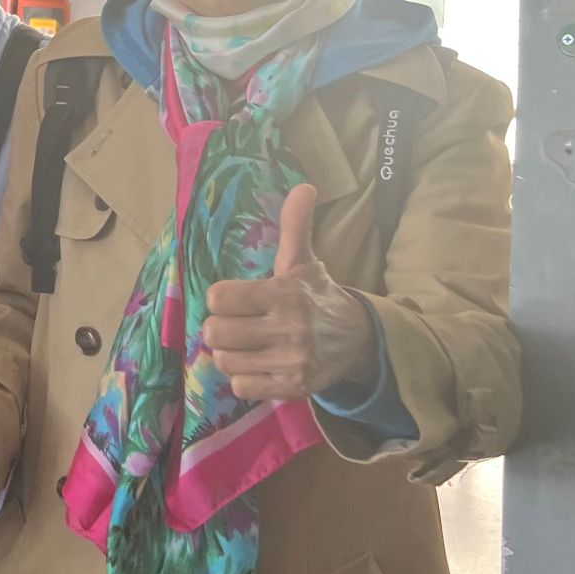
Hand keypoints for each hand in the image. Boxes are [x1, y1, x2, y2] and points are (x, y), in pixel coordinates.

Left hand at [204, 184, 376, 401]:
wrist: (359, 341)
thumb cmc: (318, 296)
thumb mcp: (304, 261)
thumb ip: (295, 226)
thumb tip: (305, 185)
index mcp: (284, 293)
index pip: (219, 297)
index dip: (221, 298)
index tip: (234, 299)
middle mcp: (288, 328)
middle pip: (215, 333)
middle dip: (219, 328)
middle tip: (234, 324)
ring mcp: (291, 360)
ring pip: (225, 362)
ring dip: (229, 354)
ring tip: (245, 345)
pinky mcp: (293, 387)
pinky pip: (242, 388)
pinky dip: (244, 379)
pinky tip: (258, 365)